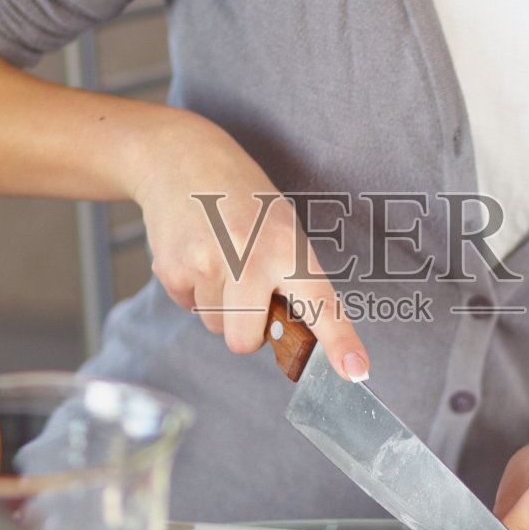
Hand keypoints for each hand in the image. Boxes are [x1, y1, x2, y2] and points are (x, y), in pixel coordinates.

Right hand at [127, 112, 369, 379]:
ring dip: (218, 305)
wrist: (181, 158)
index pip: (321, 304)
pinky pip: (188, 307)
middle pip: (245, 341)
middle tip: (247, 292)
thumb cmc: (241, 198)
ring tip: (218, 258)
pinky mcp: (173, 268)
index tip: (355, 371)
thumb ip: (293, 277)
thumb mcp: (281, 226)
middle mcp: (251, 258)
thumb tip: (298, 335)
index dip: (340, 342)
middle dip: (245, 331)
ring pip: (216, 327)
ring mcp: (208, 264)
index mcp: (288, 247)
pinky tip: (195, 254)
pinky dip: (191, 289)